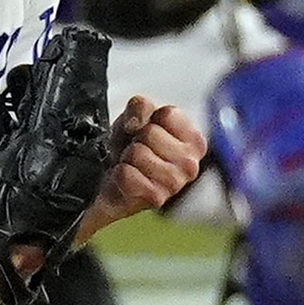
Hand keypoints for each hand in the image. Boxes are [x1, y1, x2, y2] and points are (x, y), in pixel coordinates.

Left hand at [72, 95, 205, 247]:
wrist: (109, 178)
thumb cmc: (129, 146)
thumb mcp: (135, 116)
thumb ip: (141, 106)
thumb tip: (137, 122)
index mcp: (194, 142)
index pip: (168, 115)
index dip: (150, 119)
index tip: (147, 131)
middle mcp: (190, 164)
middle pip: (151, 133)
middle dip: (136, 140)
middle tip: (135, 151)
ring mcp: (175, 183)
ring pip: (138, 153)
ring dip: (127, 158)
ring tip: (131, 165)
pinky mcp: (156, 198)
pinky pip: (127, 174)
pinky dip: (120, 174)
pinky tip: (125, 179)